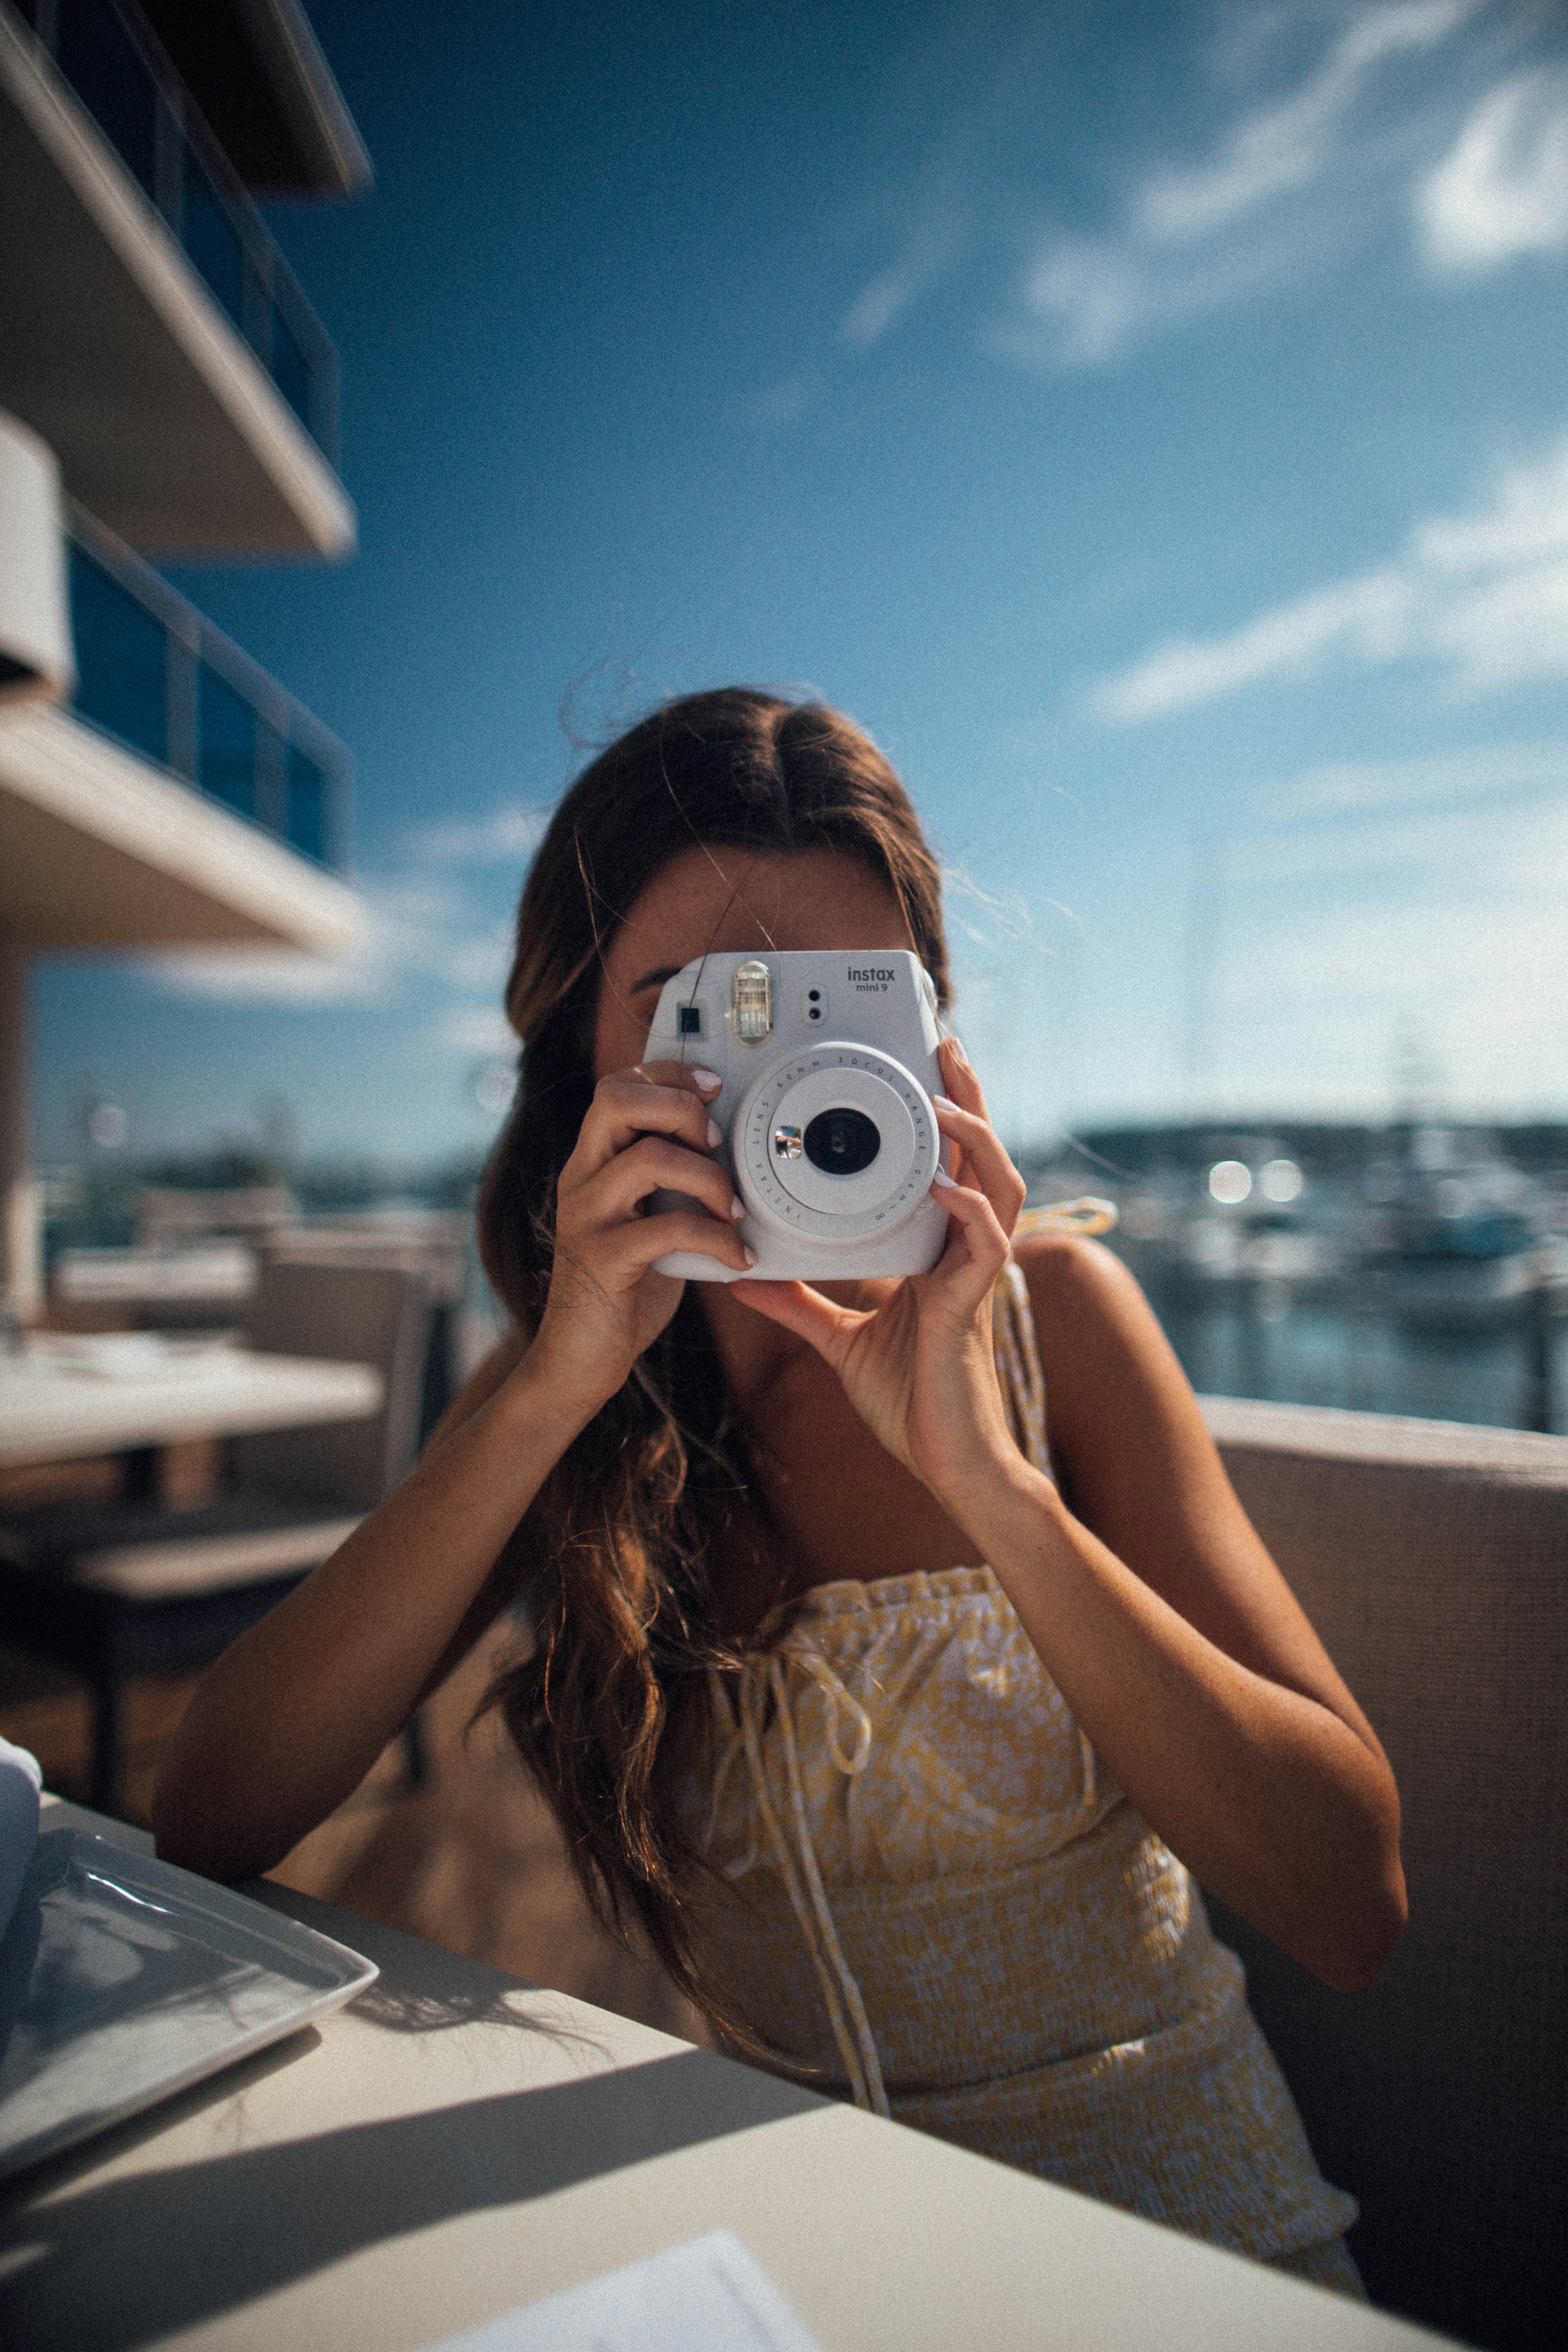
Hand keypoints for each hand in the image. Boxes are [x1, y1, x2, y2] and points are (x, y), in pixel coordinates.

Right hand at [530, 1061, 754, 1412]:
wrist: (579, 1359)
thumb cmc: (624, 1288)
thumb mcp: (647, 1221)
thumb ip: (671, 1185)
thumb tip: (733, 1151)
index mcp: (590, 1162)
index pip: (617, 1085)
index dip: (668, 1073)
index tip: (714, 1086)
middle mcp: (580, 1179)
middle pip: (617, 1099)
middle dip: (680, 1107)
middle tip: (716, 1143)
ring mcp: (585, 1217)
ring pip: (648, 1158)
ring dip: (709, 1178)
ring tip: (735, 1208)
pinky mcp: (601, 1260)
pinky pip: (666, 1228)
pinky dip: (715, 1238)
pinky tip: (738, 1257)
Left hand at [732, 1039, 1027, 1506]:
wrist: (943, 1463)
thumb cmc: (908, 1404)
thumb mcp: (838, 1341)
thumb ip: (799, 1306)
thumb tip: (746, 1280)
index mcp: (939, 1253)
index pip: (950, 1168)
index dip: (943, 1119)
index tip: (919, 1071)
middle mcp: (965, 1252)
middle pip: (983, 1157)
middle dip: (969, 1098)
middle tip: (945, 1044)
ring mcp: (976, 1275)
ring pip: (999, 1184)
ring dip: (976, 1136)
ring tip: (947, 1095)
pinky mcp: (973, 1304)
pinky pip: (984, 1240)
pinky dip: (966, 1205)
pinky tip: (942, 1181)